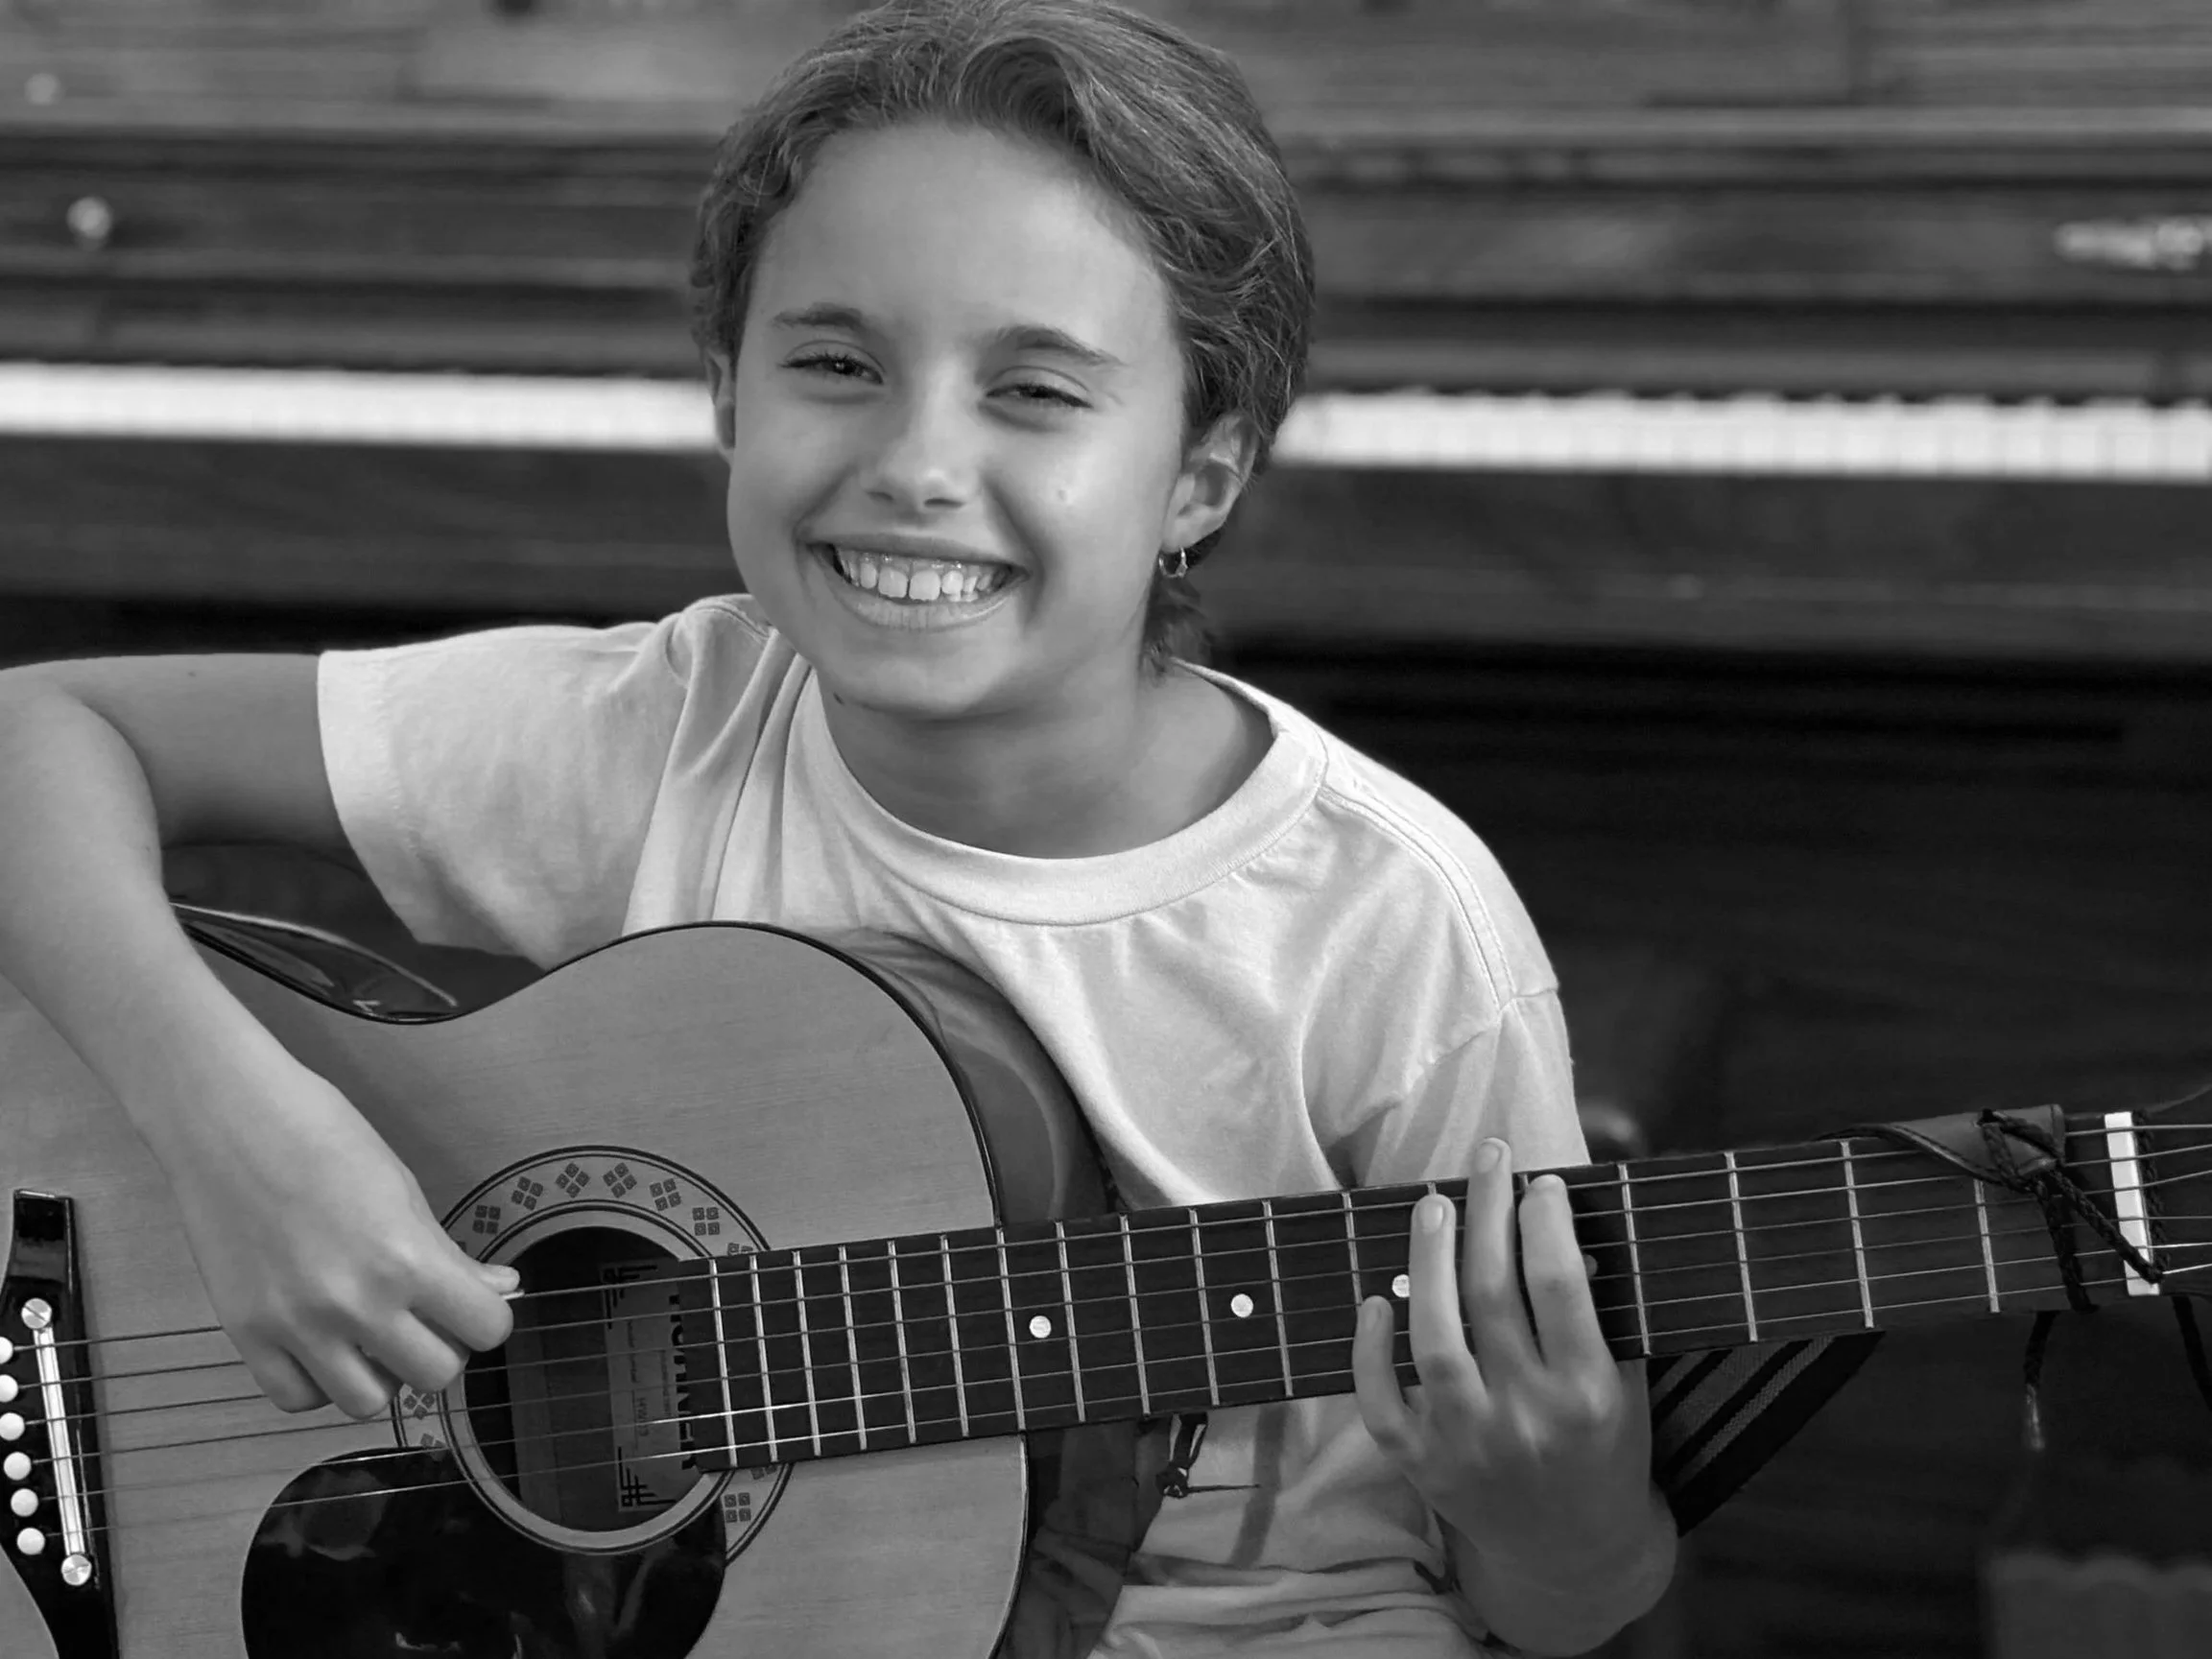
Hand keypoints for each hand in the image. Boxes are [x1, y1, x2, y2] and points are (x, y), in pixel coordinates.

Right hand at [159, 1058, 516, 1417]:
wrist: (226, 1120)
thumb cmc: (323, 1136)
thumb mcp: (403, 1188)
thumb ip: (449, 1253)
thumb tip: (500, 1290)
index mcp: (407, 1257)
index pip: (486, 1329)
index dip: (486, 1317)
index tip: (470, 1302)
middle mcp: (355, 1303)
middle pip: (435, 1376)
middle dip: (441, 1348)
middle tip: (423, 1319)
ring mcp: (296, 1326)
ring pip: (367, 1403)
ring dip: (381, 1375)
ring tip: (371, 1337)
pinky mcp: (245, 1334)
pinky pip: (297, 1398)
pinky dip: (318, 1382)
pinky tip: (322, 1345)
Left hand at [1351, 1137, 1659, 1584]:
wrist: (1574, 1556)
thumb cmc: (1605, 1450)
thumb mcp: (1628, 1386)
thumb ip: (1602, 1314)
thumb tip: (1562, 1219)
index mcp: (1588, 1393)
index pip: (1560, 1286)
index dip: (1545, 1222)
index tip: (1541, 1181)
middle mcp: (1527, 1418)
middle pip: (1492, 1295)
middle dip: (1488, 1213)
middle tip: (1486, 1160)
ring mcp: (1467, 1442)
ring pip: (1433, 1339)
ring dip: (1428, 1262)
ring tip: (1432, 1204)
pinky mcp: (1420, 1464)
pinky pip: (1380, 1401)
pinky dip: (1370, 1351)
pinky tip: (1376, 1300)